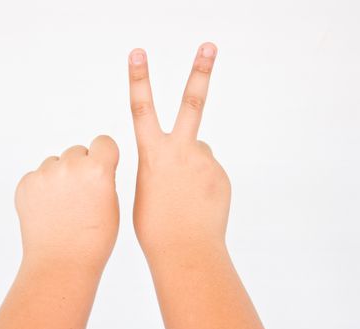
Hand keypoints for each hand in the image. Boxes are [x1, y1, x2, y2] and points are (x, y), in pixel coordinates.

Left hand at [0, 135, 119, 328]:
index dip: (104, 156)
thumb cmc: (94, 239)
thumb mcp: (112, 203)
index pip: (103, 142)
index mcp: (97, 170)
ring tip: (64, 206)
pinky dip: (43, 188)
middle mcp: (70, 167)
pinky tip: (49, 210)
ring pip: (55, 162)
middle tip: (81, 196)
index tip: (102, 170)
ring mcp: (44, 175)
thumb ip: (104, 176)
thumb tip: (93, 162)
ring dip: (60, 176)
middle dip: (81, 167)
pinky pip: (37, 175)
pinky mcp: (25, 185)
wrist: (62, 264)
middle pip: (78, 151)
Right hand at [127, 43, 271, 328]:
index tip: (138, 53)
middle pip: (191, 103)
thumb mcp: (146, 189)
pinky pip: (209, 170)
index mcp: (152, 155)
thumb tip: (186, 152)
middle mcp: (181, 151)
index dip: (139, 79)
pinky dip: (203, 182)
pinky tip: (198, 202)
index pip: (141, 109)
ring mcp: (204, 161)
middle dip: (200, 71)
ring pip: (197, 151)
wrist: (186, 250)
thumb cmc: (155, 227)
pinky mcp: (221, 174)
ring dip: (191, 166)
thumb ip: (162, 164)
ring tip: (186, 195)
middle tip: (209, 46)